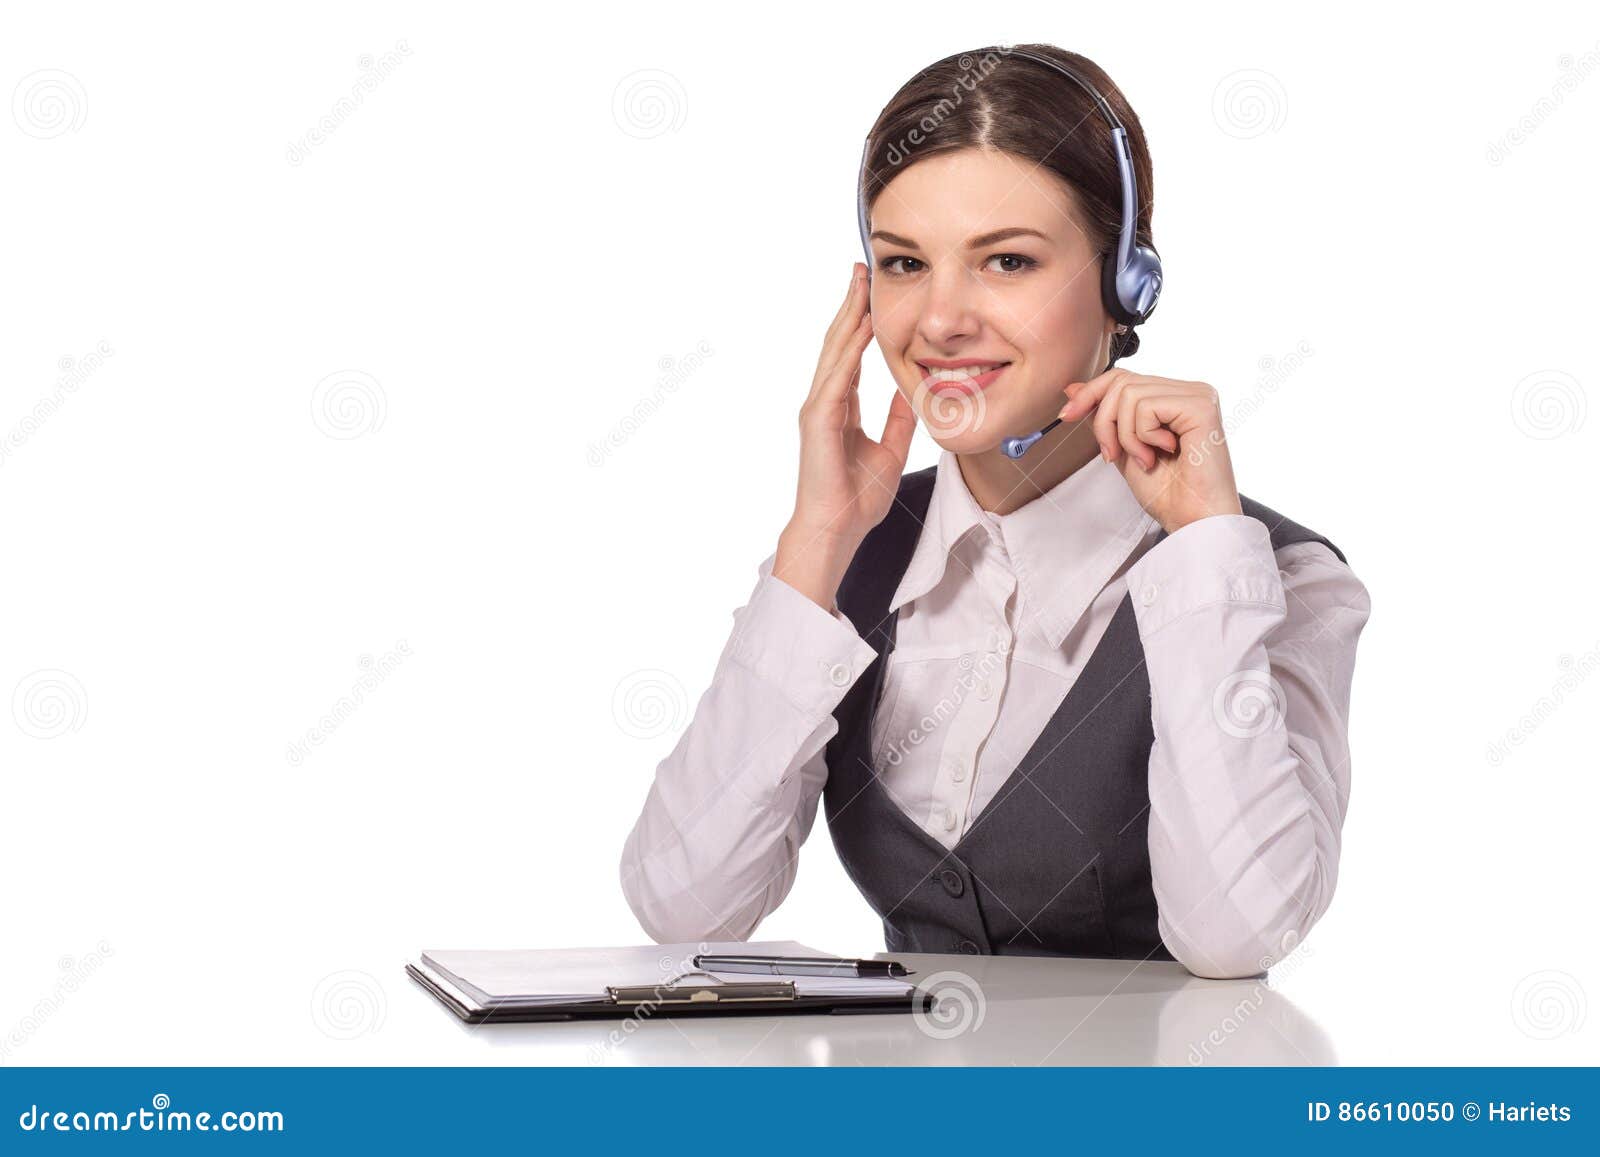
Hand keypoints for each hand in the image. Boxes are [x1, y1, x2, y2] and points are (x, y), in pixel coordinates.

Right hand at [775, 263, 917, 608]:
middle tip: (861, 269)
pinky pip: (837, 378)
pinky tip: (858, 329)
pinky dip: (848, 352)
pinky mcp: (819, 421)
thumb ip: (898, 420)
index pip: (851, 355)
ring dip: (847, 317)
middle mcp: (826, 402)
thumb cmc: (857, 499)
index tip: (873, 294)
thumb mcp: (891, 450)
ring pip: (835, 352)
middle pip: (839, 343)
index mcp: (840, 408)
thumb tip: (912, 393)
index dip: (861, 323)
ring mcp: (819, 409)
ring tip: (858, 285)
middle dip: (851, 305)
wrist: (836, 529)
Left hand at [1057, 369, 1242, 533]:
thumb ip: (1103, 416)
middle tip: (1114, 454)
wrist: (1192, 520)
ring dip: (1125, 435)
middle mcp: (1190, 390)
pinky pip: (1147, 406)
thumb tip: (1072, 388)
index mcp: (1174, 396)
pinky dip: (1142, 436)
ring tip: (1145, 459)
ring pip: (1130, 393)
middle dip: (1105, 422)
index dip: (1090, 394)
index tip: (1066, 415)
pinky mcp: (1201, 407)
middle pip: (1122, 382)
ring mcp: (1199, 396)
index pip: (1122, 377)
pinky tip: (1162, 453)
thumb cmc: (1166, 492)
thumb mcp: (1121, 447)